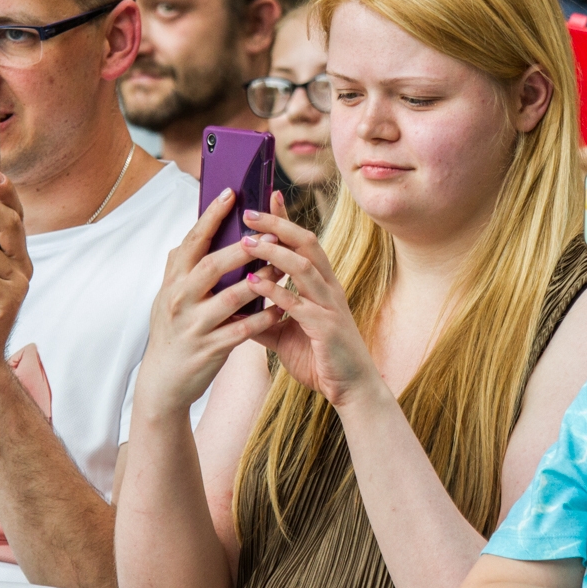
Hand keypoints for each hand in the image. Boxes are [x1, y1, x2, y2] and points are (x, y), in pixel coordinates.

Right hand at [133, 188, 287, 416]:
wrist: (163, 381)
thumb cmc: (175, 330)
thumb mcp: (171, 294)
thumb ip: (185, 265)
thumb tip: (202, 229)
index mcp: (173, 280)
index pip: (193, 241)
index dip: (212, 216)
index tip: (232, 192)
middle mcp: (180, 299)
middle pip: (213, 265)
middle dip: (243, 247)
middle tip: (271, 232)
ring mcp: (194, 325)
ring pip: (231, 297)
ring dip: (261, 281)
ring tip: (283, 267)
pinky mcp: (210, 349)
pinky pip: (243, 329)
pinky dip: (264, 318)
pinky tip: (282, 308)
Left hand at [237, 193, 382, 410]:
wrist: (350, 390)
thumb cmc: (321, 359)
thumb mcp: (286, 334)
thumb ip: (264, 318)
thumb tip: (236, 308)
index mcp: (322, 285)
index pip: (303, 242)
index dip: (286, 220)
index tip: (267, 197)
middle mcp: (329, 288)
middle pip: (306, 243)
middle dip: (278, 225)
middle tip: (250, 213)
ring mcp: (329, 306)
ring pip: (304, 267)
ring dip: (274, 252)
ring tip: (248, 242)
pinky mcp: (326, 327)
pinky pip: (299, 303)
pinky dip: (276, 290)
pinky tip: (254, 282)